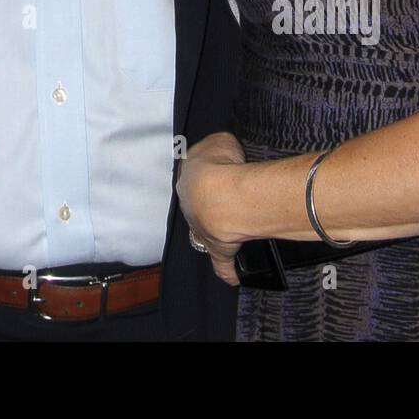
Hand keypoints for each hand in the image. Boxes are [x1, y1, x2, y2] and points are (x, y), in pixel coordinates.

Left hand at [175, 132, 250, 285]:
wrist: (221, 197)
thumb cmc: (219, 165)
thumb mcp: (220, 141)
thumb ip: (219, 147)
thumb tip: (224, 151)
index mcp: (185, 178)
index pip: (193, 176)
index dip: (205, 175)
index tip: (216, 175)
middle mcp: (189, 206)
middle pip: (197, 204)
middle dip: (208, 202)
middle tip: (225, 199)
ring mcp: (202, 229)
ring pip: (206, 230)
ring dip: (215, 229)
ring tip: (229, 226)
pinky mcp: (218, 250)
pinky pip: (222, 263)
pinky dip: (227, 271)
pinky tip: (232, 277)